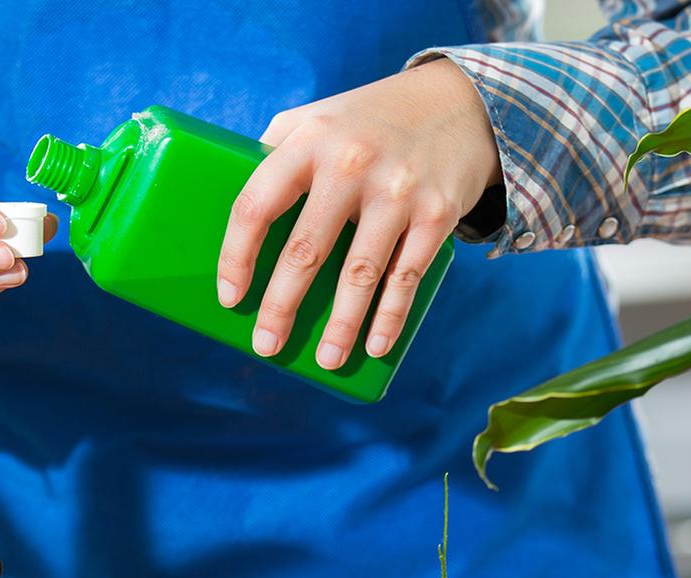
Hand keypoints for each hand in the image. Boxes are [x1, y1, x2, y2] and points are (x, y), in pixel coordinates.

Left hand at [217, 60, 499, 367]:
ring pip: (360, 273)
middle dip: (281, 306)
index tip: (230, 297)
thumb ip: (275, 152)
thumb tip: (239, 214)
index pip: (256, 205)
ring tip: (327, 361)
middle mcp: (350, 163)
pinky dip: (391, 316)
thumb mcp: (316, 118)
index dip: (236, 256)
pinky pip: (408, 275)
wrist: (460, 103)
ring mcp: (397, 190)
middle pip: (306, 249)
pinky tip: (377, 345)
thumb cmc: (368, 120)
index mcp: (308, 141)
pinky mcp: (437, 212)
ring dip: (341, 325)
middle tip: (266, 345)